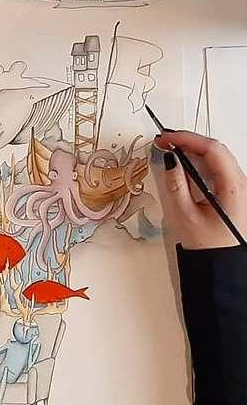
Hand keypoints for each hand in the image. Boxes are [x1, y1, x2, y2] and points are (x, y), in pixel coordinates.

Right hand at [155, 132, 246, 248]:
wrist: (222, 267)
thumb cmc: (210, 247)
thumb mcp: (186, 215)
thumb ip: (176, 184)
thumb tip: (170, 160)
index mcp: (234, 188)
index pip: (212, 149)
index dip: (187, 138)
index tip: (167, 137)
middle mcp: (241, 184)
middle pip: (216, 150)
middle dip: (189, 141)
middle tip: (165, 140)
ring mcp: (239, 187)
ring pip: (217, 158)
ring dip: (194, 150)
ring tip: (171, 148)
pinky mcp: (233, 192)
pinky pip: (217, 168)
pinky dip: (200, 161)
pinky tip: (185, 162)